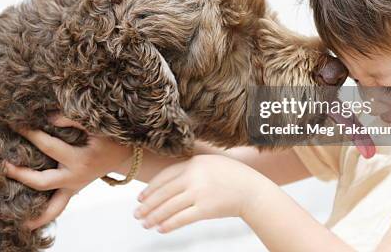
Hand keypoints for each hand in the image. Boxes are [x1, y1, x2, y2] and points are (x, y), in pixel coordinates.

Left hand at [4, 115, 131, 228]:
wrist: (126, 154)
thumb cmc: (111, 139)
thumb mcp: (96, 127)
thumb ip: (71, 120)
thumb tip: (47, 118)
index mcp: (79, 160)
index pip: (48, 146)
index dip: (31, 134)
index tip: (16, 125)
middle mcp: (74, 178)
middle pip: (41, 182)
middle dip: (20, 175)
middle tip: (3, 166)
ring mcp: (74, 188)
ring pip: (52, 208)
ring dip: (35, 215)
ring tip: (17, 222)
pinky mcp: (74, 191)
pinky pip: (59, 208)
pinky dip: (46, 215)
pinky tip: (30, 221)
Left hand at [134, 154, 273, 232]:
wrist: (253, 191)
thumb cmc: (232, 177)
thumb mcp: (211, 163)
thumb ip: (192, 168)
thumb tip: (169, 182)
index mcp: (194, 162)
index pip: (165, 176)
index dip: (151, 188)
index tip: (141, 198)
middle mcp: (194, 176)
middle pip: (164, 192)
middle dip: (148, 205)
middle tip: (137, 214)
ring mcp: (199, 193)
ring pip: (169, 207)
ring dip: (154, 217)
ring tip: (145, 223)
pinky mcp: (205, 209)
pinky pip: (181, 218)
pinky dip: (169, 224)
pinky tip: (160, 229)